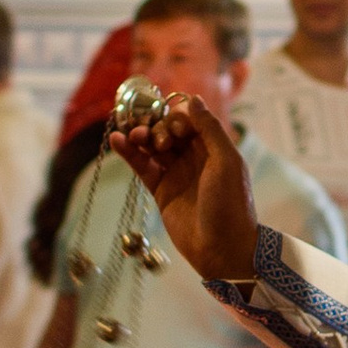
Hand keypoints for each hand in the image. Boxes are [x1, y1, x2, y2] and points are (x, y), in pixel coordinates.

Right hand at [109, 95, 258, 288]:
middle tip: (159, 144)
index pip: (188, 121)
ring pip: (152, 146)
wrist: (222, 248)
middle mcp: (193, 157)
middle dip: (158, 129)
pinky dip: (129, 153)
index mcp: (212, 148)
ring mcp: (175, 174)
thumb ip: (210, 129)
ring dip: (141, 136)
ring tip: (132, 136)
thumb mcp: (226, 161)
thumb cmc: (230, 203)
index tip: (174, 129)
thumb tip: (193, 99)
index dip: (177, 119)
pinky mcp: (160, 191)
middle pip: (167, 130)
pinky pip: (142, 166)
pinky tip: (117, 140)